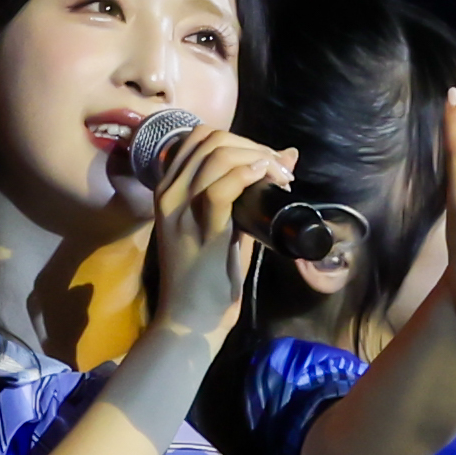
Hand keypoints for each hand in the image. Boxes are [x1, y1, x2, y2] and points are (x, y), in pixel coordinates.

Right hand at [144, 125, 294, 347]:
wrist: (192, 317)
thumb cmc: (209, 273)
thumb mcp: (226, 223)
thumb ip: (246, 190)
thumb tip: (286, 156)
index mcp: (169, 188)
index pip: (199, 137)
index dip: (239, 138)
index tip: (266, 160)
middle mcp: (169, 193)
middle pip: (212, 140)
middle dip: (254, 146)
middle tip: (280, 171)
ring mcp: (180, 211)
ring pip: (218, 157)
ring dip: (258, 158)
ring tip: (280, 179)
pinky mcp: (199, 231)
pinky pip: (221, 188)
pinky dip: (247, 175)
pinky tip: (264, 179)